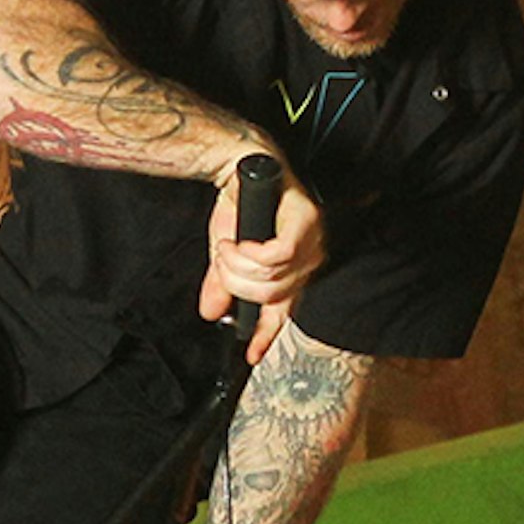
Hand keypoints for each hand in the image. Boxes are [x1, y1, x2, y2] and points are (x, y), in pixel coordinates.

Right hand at [198, 159, 324, 360]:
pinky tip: (235, 245)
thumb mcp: (226, 254)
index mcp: (294, 269)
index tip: (250, 356)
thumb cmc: (239, 205)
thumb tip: (212, 313)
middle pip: (272, 295)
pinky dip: (249, 255)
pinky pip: (277, 256)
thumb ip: (223, 285)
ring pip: (273, 277)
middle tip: (220, 266)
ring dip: (238, 267)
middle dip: (237, 285)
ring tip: (225, 249)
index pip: (284, 312)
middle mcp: (309, 257)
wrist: (236, 168)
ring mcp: (312, 239)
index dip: (266, 336)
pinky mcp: (305, 220)